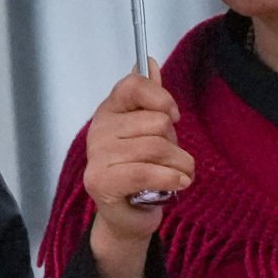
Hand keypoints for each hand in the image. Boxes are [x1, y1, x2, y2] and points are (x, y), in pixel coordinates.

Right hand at [81, 74, 188, 277]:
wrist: (128, 215)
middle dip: (175, 143)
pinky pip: (147, 171)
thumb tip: (148, 61)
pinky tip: (179, 183)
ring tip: (179, 175)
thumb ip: (151, 97)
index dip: (161, 98)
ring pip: (158, 147)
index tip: (173, 116)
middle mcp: (98, 130)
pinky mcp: (100, 182)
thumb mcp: (150, 131)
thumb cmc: (142, 169)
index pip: (133, 85)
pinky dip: (171, 178)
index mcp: (110, 111)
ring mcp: (96, 156)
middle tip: (170, 159)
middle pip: (157, 122)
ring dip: (180, 165)